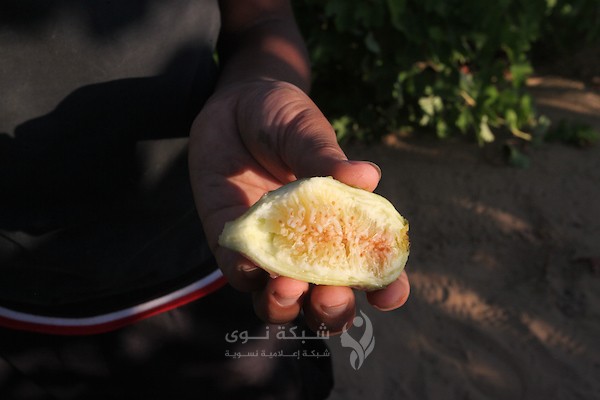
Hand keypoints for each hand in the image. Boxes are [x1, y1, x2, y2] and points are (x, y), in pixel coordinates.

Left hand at [189, 80, 409, 332]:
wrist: (233, 104)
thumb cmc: (282, 116)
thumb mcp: (305, 130)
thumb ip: (326, 158)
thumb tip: (367, 176)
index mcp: (342, 224)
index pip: (370, 269)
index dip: (385, 287)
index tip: (389, 293)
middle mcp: (308, 247)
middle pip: (325, 301)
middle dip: (332, 310)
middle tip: (333, 295)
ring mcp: (268, 250)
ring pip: (279, 302)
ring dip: (286, 305)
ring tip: (287, 287)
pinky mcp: (230, 243)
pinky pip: (236, 271)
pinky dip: (243, 272)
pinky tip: (248, 259)